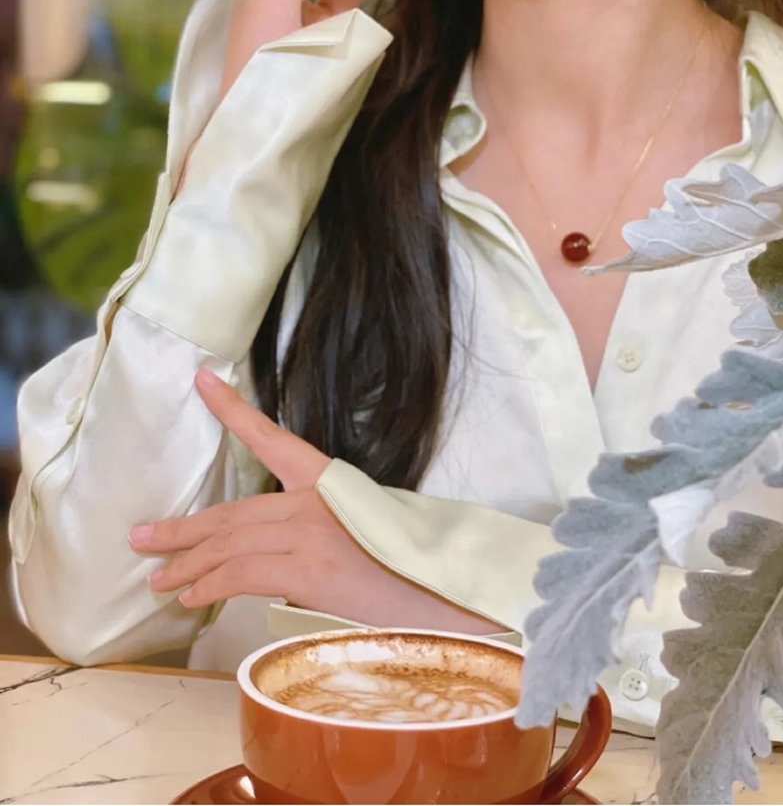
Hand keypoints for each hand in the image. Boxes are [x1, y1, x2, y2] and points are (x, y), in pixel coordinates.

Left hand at [128, 369, 499, 634]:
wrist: (446, 591)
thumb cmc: (410, 564)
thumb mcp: (365, 527)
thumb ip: (316, 528)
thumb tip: (277, 554)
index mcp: (331, 480)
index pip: (272, 437)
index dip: (231, 409)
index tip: (202, 381)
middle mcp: (314, 500)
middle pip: (231, 511)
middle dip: (181, 529)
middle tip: (142, 536)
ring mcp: (309, 533)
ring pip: (228, 542)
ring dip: (186, 563)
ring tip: (157, 576)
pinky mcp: (308, 569)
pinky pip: (240, 574)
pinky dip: (208, 585)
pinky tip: (190, 596)